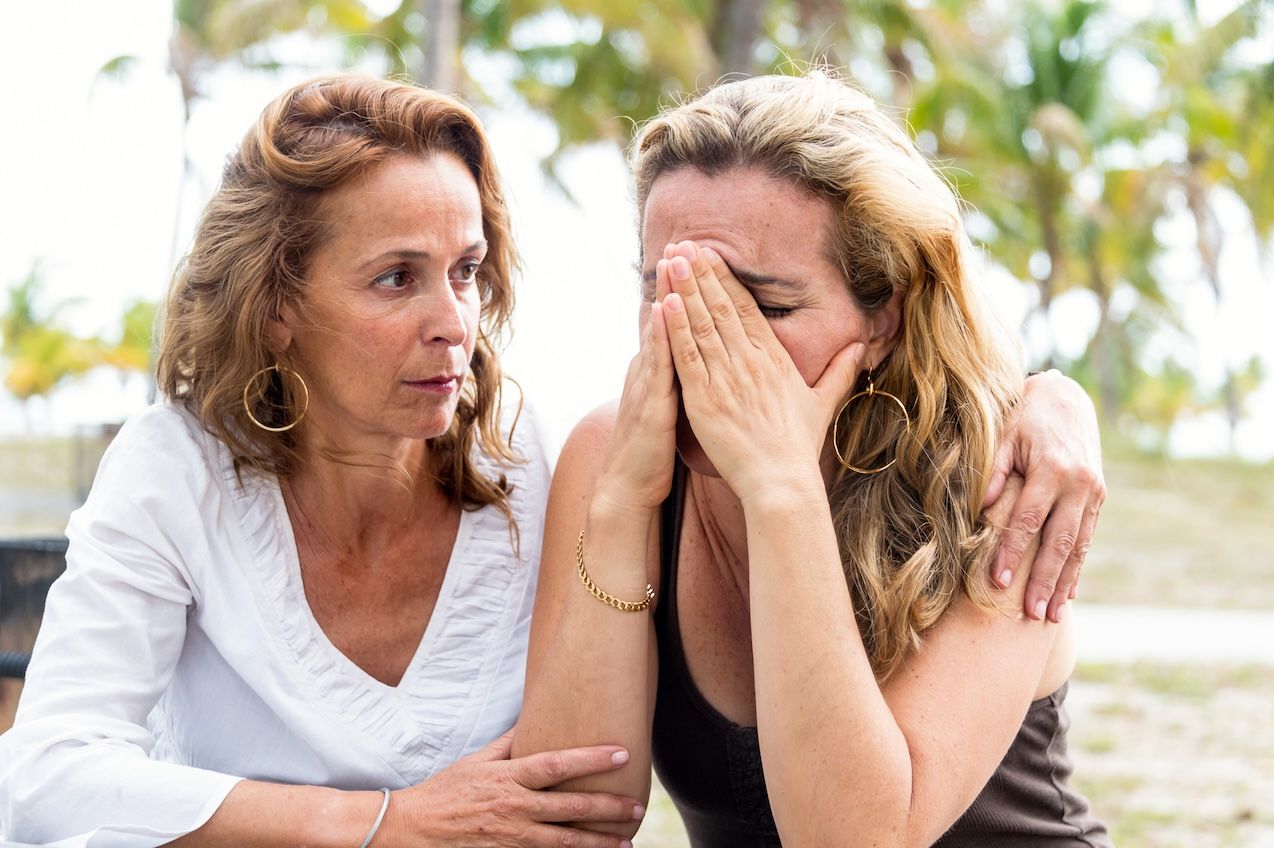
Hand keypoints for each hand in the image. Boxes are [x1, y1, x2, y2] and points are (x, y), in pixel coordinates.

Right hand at [387, 731, 642, 846]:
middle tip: (637, 807)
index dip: (592, 759)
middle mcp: (513, 808)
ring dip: (598, 842)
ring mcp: (510, 837)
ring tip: (626, 841)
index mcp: (509, 777)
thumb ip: (510, 744)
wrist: (411, 829)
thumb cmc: (446, 790)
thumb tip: (537, 719)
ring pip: (563, 842)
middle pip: (569, 807)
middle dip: (607, 808)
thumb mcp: (477, 760)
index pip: (558, 764)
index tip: (622, 753)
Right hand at [594, 264, 679, 514]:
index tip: (698, 258)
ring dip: (665, 299)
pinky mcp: (648, 406)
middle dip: (674, 281)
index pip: (672, 323)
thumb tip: (694, 359)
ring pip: (657, 334)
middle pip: (663, 319)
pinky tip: (665, 316)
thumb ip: (679, 380)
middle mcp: (648, 372)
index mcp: (657, 371)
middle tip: (684, 243)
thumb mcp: (669, 407)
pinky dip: (660, 339)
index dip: (684, 292)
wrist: (628, 487)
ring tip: (673, 264)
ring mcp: (645, 387)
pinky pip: (656, 367)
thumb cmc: (654, 450)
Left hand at [659, 241, 863, 503]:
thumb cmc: (799, 447)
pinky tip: (664, 303)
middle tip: (683, 243)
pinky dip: (675, 328)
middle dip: (700, 273)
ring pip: (702, 324)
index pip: (746, 308)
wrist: (782, 481)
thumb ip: (840, 372)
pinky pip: (687, 356)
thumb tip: (862, 347)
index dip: (726, 278)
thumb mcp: (823, 403)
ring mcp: (726, 379)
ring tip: (669, 260)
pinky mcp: (705, 399)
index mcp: (774, 358)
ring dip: (683, 289)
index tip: (710, 254)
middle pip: (721, 307)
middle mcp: (750, 362)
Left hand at [982, 370, 1105, 621]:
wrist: (1067, 398)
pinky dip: (1077, 566)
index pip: (1028, 520)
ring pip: (1078, 546)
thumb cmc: (1025, 416)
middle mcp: (1079, 484)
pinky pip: (1087, 538)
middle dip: (1044, 580)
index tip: (997, 581)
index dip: (1012, 552)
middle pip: (1059, 541)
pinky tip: (1068, 592)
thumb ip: (994, 471)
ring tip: (1051, 615)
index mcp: (1053, 469)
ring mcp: (1093, 493)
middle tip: (1031, 613)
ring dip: (1064, 582)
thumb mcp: (1004, 434)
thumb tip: (982, 508)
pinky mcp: (1099, 498)